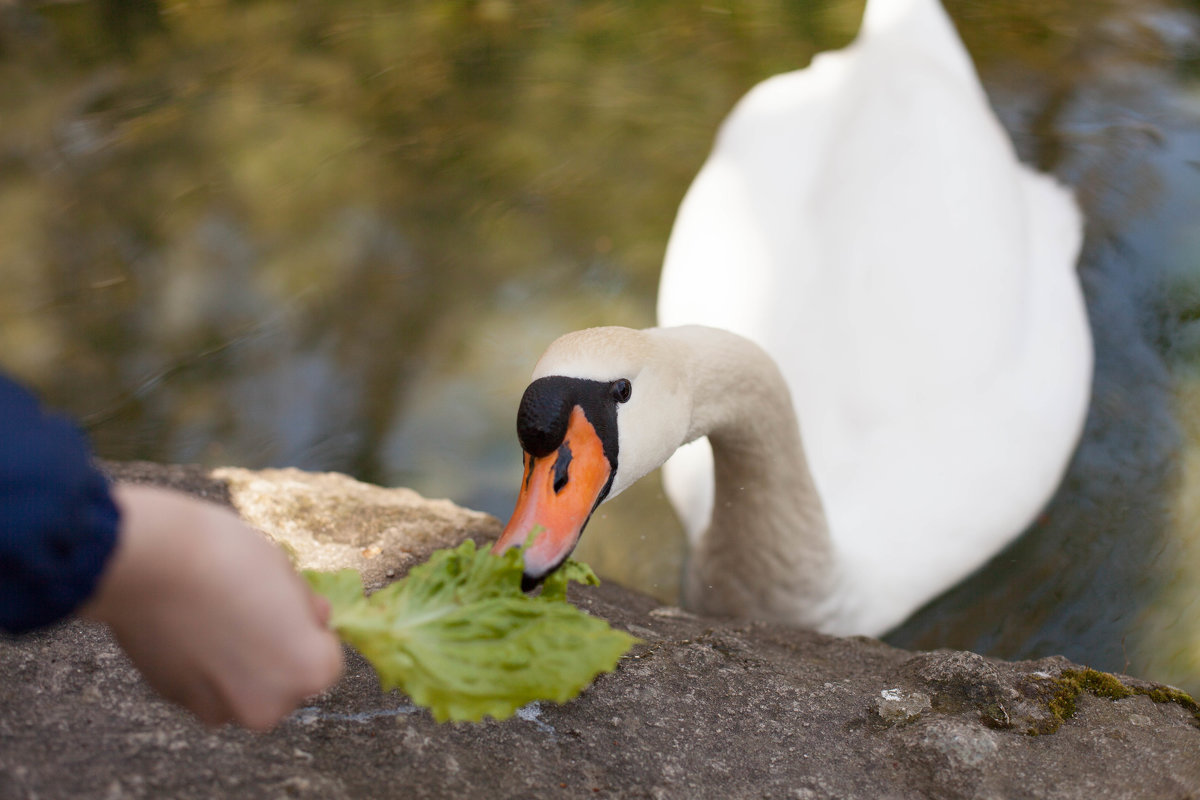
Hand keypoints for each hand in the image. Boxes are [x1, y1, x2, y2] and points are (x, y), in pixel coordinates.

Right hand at [82, 484, 343, 730]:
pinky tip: (187, 627)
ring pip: (241, 687)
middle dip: (272, 651)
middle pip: (283, 680)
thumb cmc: (227, 558)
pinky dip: (201, 665)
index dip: (305, 626)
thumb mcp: (286, 572)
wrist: (149, 560)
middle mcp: (267, 705)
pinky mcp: (175, 702)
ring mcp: (217, 709)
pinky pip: (203, 686)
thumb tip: (316, 621)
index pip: (325, 656)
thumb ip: (305, 609)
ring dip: (236, 663)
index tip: (280, 601)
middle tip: (247, 607)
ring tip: (214, 615)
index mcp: (309, 671)